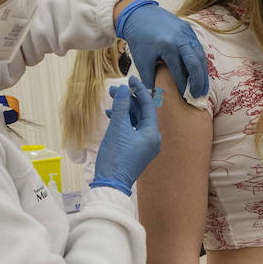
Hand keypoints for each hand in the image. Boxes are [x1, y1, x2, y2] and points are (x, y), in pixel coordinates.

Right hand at [90, 77, 160, 195]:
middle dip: (129, 99)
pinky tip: (111, 116)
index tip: (130, 78)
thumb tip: (123, 89)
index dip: (139, 90)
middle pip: (143, 112)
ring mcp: (145, 145)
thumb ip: (120, 106)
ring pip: (136, 120)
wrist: (110, 184)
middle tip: (114, 89)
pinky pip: (132, 130)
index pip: (149, 105)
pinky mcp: (136, 150)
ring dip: (124, 110)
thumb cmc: (115, 158)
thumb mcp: (117, 128)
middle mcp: (152, 139)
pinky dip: (123, 121)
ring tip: (110, 101)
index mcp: (152, 134)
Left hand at [114, 0, 208, 100]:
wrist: (139, 15)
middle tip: (199, 95)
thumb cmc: (139, 39)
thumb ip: (149, 79)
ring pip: (200, 55)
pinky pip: (198, 47)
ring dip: (203, 73)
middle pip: (195, 64)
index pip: (179, 71)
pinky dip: (200, 61)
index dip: (184, 86)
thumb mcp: (141, 60)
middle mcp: (180, 39)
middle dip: (199, 81)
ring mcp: (187, 32)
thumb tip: (156, 96)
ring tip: (203, 87)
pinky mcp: (189, 29)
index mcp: (167, 46)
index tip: (186, 98)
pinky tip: (200, 72)